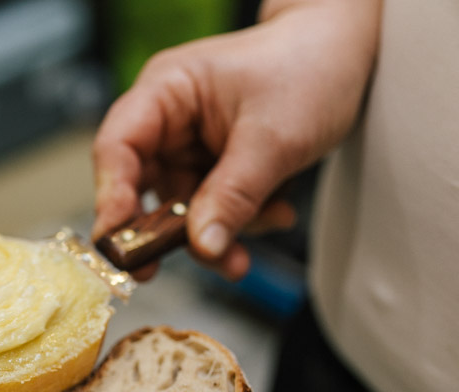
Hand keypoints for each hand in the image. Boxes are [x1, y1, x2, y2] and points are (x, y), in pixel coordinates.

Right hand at [93, 0, 380, 279]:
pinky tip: (275, 216)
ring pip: (179, 209)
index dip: (110, 196)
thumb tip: (201, 246)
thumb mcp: (274, 138)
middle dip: (159, 232)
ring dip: (213, 235)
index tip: (116, 241)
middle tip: (154, 270)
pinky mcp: (215, 168)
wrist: (348, 54)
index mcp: (166, 92)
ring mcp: (191, 147)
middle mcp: (169, 122)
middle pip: (140, 187)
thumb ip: (234, 195)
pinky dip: (239, 224)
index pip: (117, 147)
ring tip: (247, 248)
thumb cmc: (310, 65)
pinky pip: (212, 210)